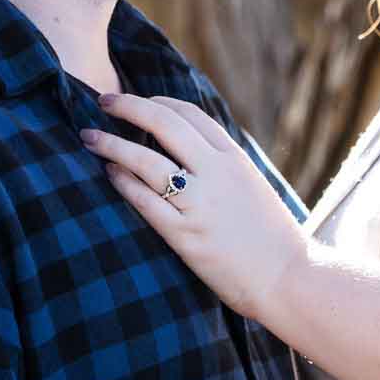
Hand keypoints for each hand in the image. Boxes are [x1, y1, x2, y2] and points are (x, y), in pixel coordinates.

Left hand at [81, 94, 308, 323]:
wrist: (289, 279)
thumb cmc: (271, 238)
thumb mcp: (253, 187)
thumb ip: (224, 167)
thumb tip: (192, 150)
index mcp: (235, 159)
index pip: (190, 114)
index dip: (158, 102)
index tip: (139, 101)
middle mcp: (217, 173)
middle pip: (164, 124)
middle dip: (128, 107)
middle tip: (103, 101)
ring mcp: (200, 204)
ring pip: (145, 160)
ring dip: (112, 144)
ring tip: (90, 137)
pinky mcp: (186, 235)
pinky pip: (145, 201)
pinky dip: (123, 183)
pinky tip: (109, 174)